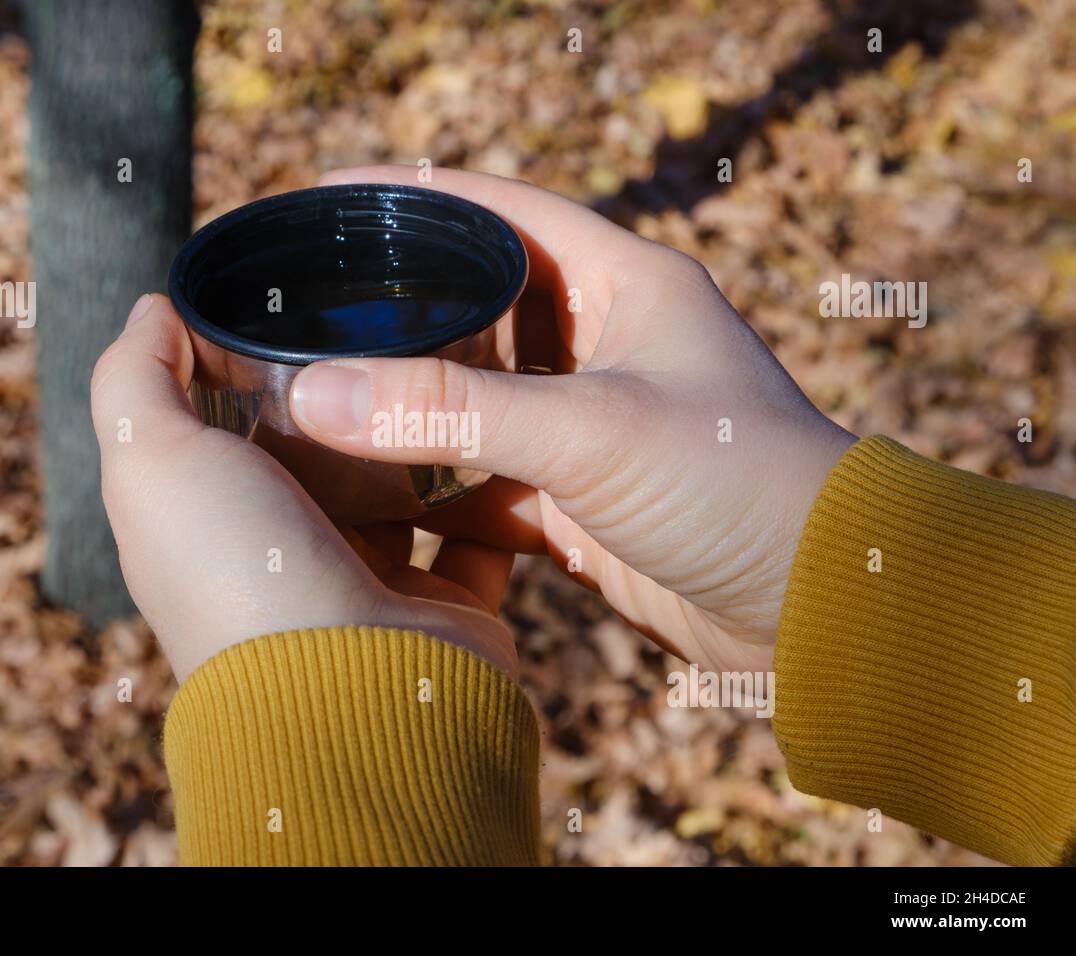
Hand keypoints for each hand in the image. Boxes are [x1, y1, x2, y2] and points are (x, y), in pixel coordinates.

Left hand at [90, 293, 518, 680]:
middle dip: (351, 388)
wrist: (353, 696)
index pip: (230, 421)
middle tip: (395, 310)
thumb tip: (153, 308)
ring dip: (424, 429)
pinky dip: (494, 485)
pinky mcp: (444, 600)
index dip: (253, 358)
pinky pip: (477, 528)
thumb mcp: (152, 460)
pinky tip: (505, 422)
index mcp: (214, 521)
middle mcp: (286, 553)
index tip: (297, 288)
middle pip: (324, 448)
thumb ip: (135, 378)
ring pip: (404, 482)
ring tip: (459, 349)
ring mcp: (369, 580)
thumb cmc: (240, 571)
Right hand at [290, 166, 856, 673]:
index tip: (334, 198)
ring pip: (482, 401)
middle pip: (484, 307)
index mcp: (627, 284)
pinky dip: (442, 495)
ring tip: (326, 402)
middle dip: (406, 310)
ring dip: (418, 408)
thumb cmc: (735, 483)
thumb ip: (452, 407)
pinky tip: (381, 504)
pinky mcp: (585, 502)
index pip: (506, 212)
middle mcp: (610, 346)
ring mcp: (595, 427)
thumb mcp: (588, 430)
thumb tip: (318, 393)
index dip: (420, 198)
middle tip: (314, 314)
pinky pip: (491, 484)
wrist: (818, 608)